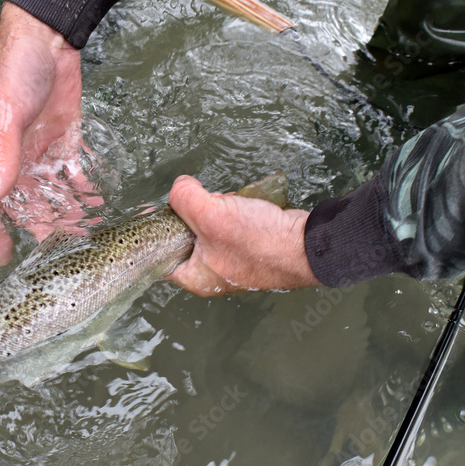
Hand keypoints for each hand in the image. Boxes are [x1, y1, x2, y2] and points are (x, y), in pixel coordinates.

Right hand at [0, 2, 97, 265]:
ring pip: (52, 193)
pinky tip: (97, 205)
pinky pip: (72, 173)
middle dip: (41, 228)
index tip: (1, 258)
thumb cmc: (14, 72)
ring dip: (66, 213)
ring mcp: (40, 150)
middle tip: (60, 252)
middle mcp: (14, 158)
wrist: (47, 36)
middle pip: (25, 204)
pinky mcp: (64, 139)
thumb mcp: (4, 115)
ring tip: (84, 234)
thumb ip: (0, 157)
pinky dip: (83, 190)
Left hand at [166, 175, 320, 294]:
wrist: (310, 245)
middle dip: (191, 214)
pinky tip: (240, 204)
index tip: (154, 209)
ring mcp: (232, 262)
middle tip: (201, 203)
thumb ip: (185, 199)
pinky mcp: (249, 248)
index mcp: (196, 278)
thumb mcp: (213, 215)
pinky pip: (229, 227)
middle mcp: (212, 274)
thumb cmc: (262, 242)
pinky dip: (232, 212)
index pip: (160, 256)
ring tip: (226, 205)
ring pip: (207, 229)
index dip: (155, 230)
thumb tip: (178, 188)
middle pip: (183, 238)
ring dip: (214, 210)